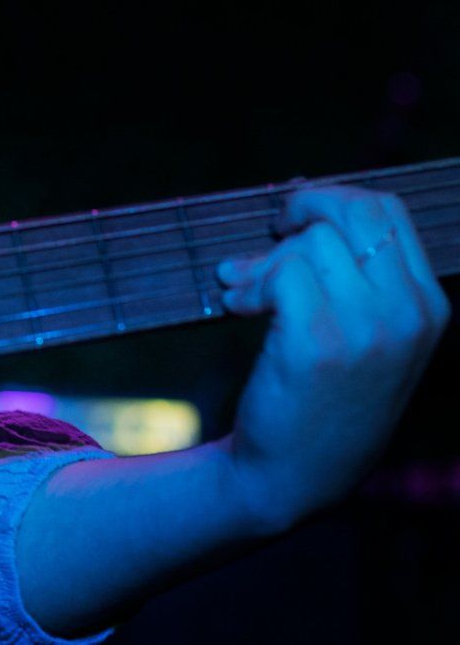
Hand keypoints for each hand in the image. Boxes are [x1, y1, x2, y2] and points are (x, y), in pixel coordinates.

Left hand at [216, 185, 449, 533]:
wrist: (297, 473)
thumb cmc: (322, 397)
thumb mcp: (365, 336)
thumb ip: (352, 274)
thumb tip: (303, 192)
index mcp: (428, 307)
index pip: (389, 213)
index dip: (332, 197)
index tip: (294, 214)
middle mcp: (409, 315)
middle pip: (354, 211)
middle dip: (300, 210)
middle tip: (269, 232)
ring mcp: (370, 330)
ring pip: (311, 242)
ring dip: (263, 260)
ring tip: (242, 288)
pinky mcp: (321, 343)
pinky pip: (280, 274)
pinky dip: (247, 284)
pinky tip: (237, 306)